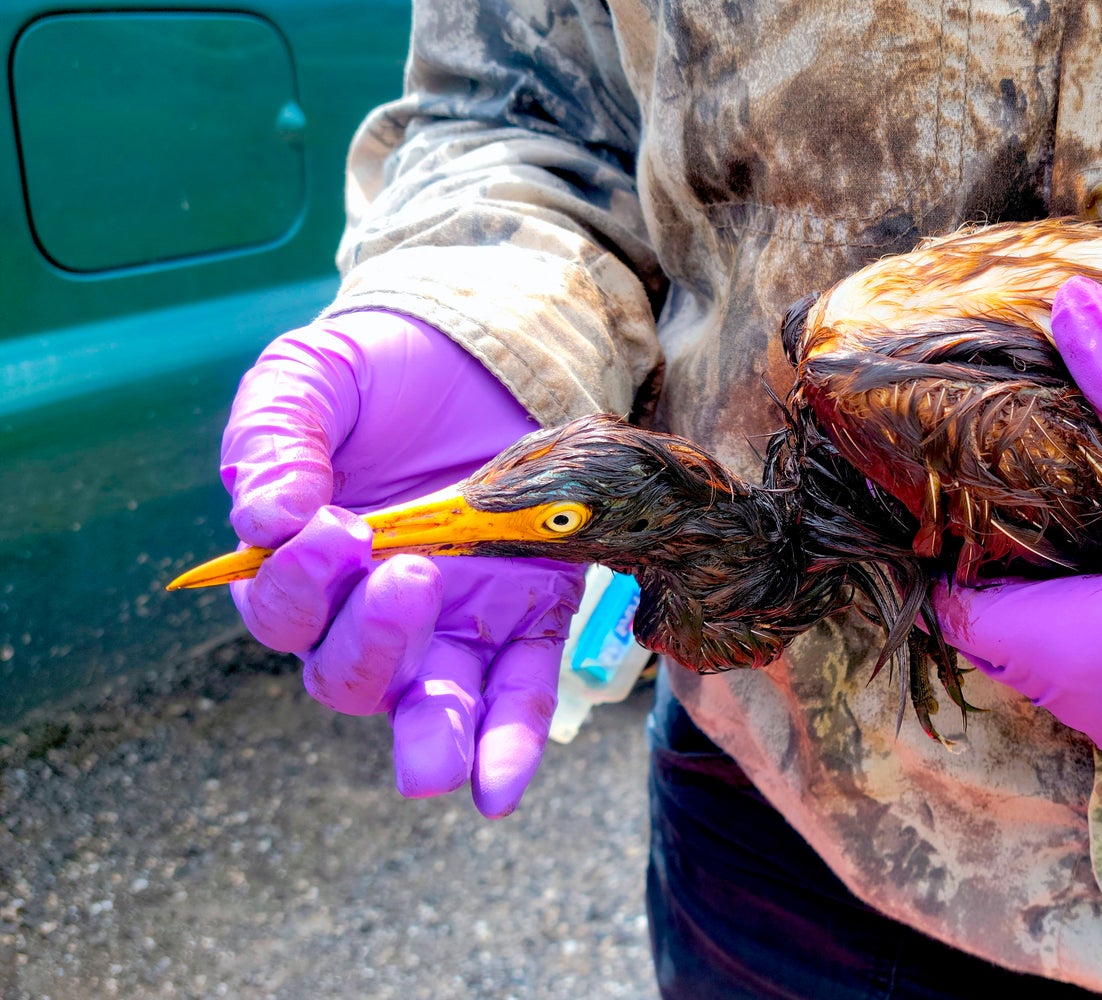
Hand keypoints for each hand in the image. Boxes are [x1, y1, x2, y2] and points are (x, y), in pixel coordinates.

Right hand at [222, 310, 583, 815]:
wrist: (480, 348)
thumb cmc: (375, 374)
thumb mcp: (309, 379)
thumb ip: (276, 439)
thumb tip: (264, 518)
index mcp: (304, 567)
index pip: (285, 609)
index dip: (300, 582)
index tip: (333, 525)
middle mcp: (369, 612)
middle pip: (347, 673)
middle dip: (369, 643)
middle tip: (407, 576)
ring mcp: (451, 622)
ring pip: (428, 704)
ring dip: (432, 738)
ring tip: (436, 765)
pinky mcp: (526, 616)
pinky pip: (516, 695)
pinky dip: (508, 745)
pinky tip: (498, 790)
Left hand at [934, 277, 1101, 777]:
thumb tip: (1069, 305)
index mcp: (1071, 654)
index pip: (952, 604)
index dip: (943, 538)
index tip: (954, 471)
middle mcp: (1092, 705)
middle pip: (1005, 623)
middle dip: (1000, 551)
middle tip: (1014, 464)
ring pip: (1065, 647)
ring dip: (1062, 582)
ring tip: (1076, 492)